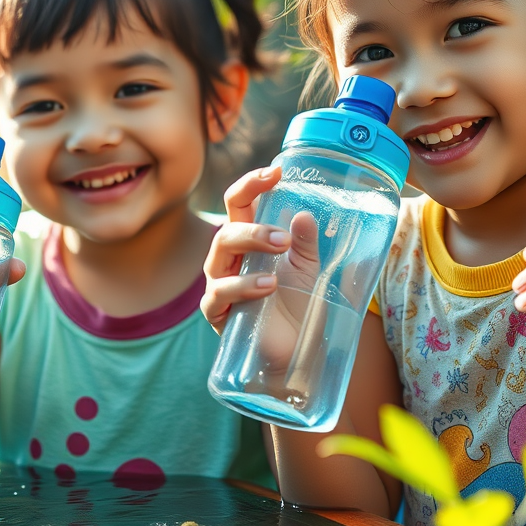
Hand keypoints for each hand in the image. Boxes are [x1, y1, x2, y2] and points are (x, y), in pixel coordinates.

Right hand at [201, 166, 321, 339]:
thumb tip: (305, 215)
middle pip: (227, 228)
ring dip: (249, 246)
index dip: (252, 184)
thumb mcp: (309, 271)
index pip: (240, 204)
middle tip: (284, 237)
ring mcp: (220, 284)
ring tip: (280, 252)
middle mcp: (229, 259)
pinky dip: (243, 287)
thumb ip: (306, 244)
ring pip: (218, 253)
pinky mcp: (217, 312)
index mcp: (248, 242)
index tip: (276, 171)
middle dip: (254, 226)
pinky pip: (219, 293)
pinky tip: (267, 287)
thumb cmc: (298, 308)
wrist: (296, 355)